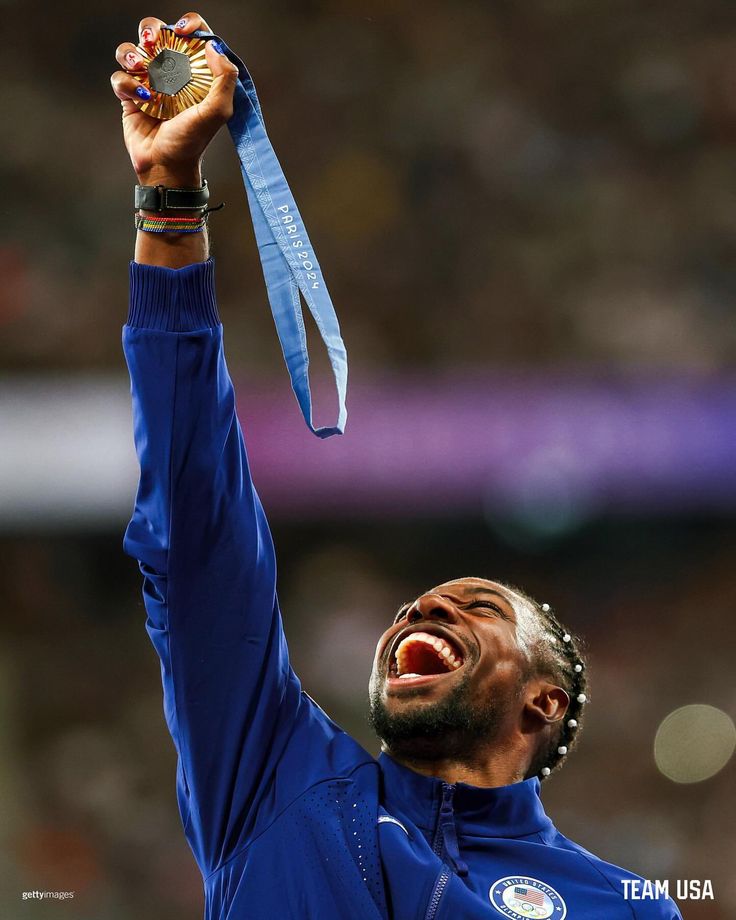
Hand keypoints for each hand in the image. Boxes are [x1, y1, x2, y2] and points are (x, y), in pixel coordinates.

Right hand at [110, 11, 237, 186]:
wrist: (166, 165)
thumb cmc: (193, 141)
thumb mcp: (218, 112)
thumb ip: (225, 79)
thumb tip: (213, 47)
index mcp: (194, 72)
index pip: (192, 36)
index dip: (189, 24)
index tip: (184, 29)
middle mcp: (170, 73)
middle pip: (157, 33)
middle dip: (152, 30)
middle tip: (155, 42)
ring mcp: (148, 82)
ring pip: (132, 49)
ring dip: (131, 51)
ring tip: (140, 66)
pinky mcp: (129, 95)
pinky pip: (119, 76)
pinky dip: (125, 83)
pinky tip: (138, 97)